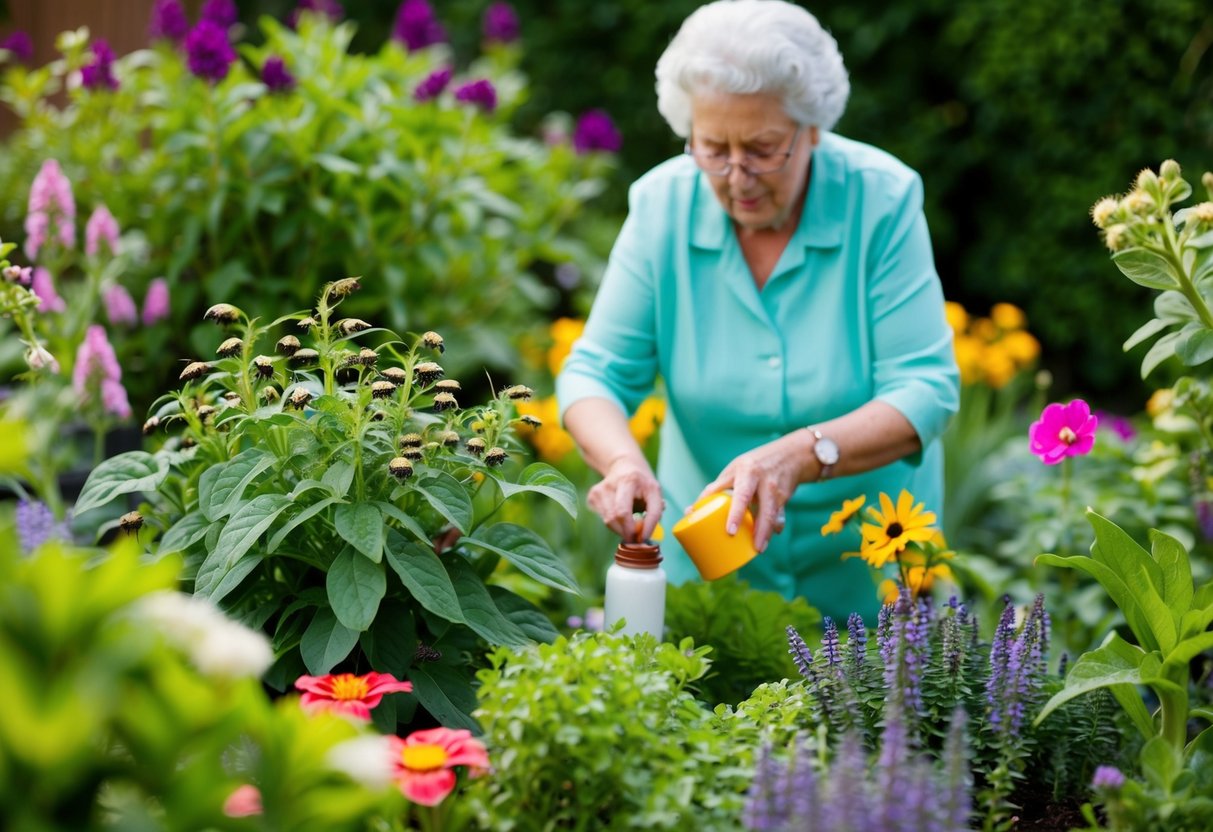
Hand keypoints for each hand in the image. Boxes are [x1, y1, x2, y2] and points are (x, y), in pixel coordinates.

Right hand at [587, 455, 663, 541]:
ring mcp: (599, 490)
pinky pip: (604, 519)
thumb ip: (654, 512)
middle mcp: (612, 483)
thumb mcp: (654, 492)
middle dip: (628, 532)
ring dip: (622, 530)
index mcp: (630, 480)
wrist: (622, 465)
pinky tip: (621, 517)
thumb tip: (645, 535)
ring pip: (609, 521)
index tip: (644, 539)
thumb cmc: (642, 483)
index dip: (634, 528)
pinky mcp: (592, 496)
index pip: (626, 510)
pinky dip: (615, 524)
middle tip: (637, 538)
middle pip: (616, 516)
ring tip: (631, 526)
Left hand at [696, 433, 808, 551]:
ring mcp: (776, 489)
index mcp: (746, 472)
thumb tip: (691, 511)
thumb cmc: (752, 465)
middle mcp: (762, 480)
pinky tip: (773, 534)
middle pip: (759, 505)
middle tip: (746, 542)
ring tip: (759, 548)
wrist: (789, 455)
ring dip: (766, 531)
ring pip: (772, 513)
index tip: (730, 530)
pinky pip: (779, 515)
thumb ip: (717, 488)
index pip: (740, 494)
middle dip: (754, 524)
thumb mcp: (734, 470)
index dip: (734, 513)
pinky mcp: (785, 497)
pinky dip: (776, 525)